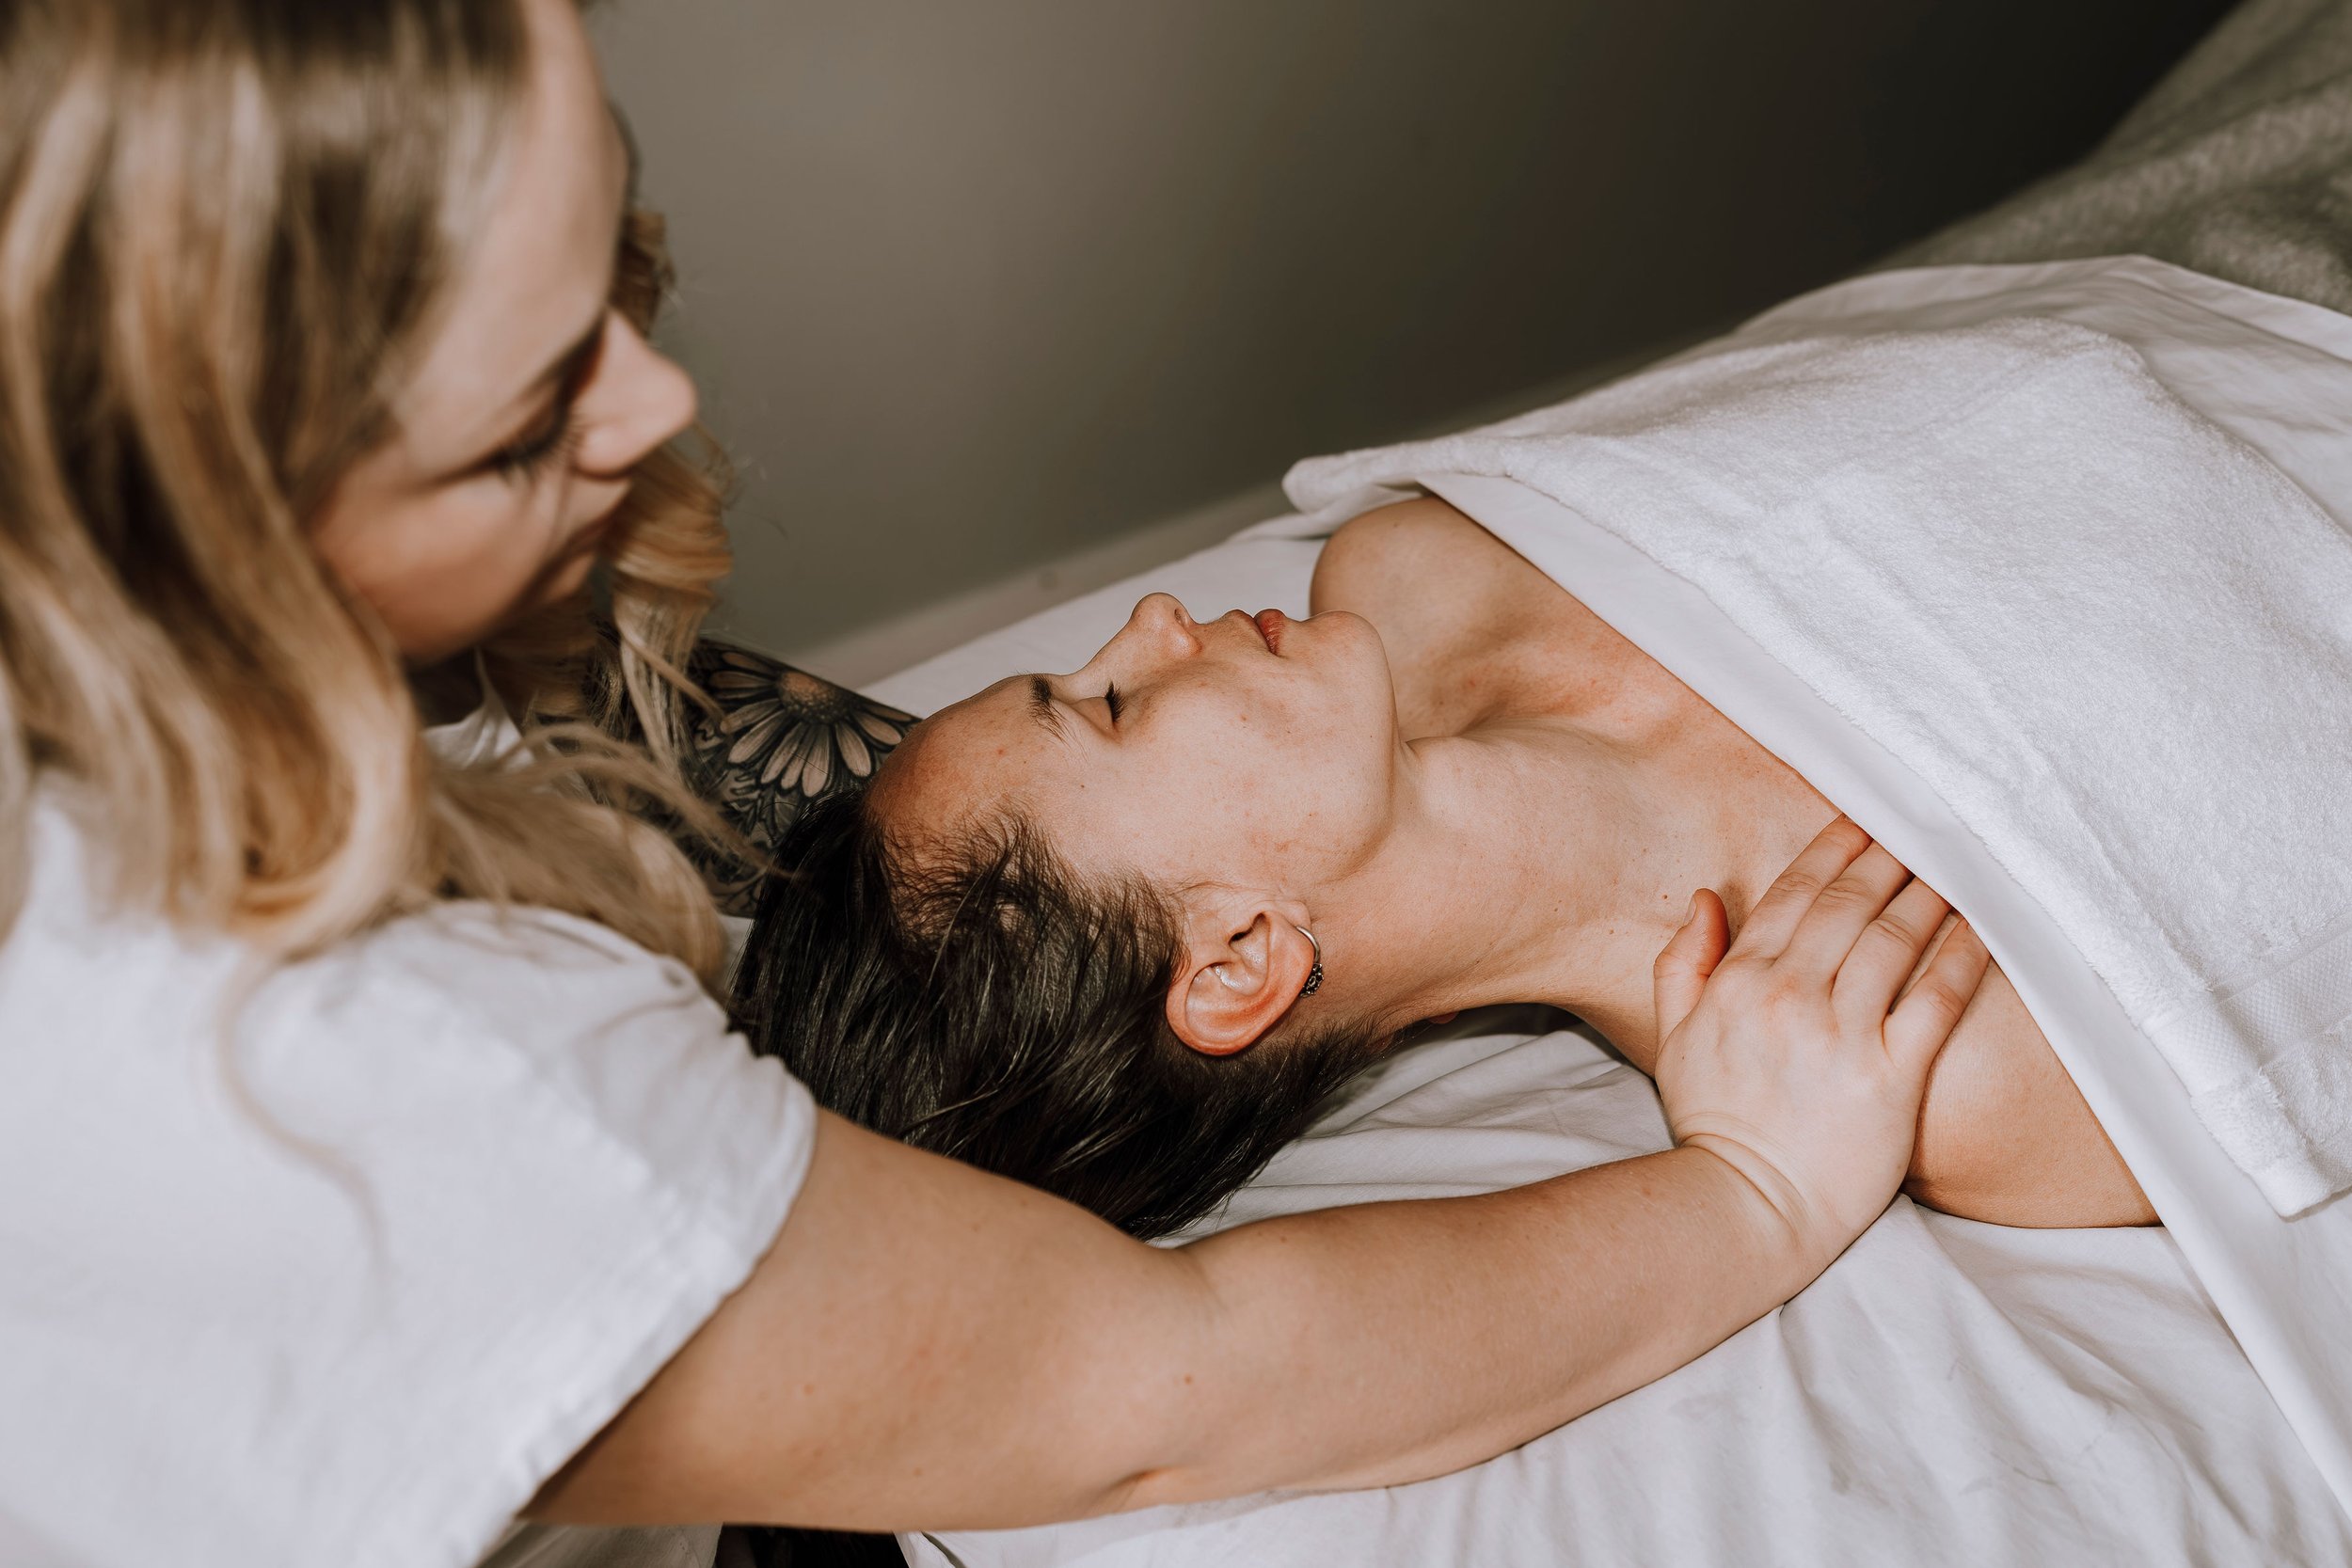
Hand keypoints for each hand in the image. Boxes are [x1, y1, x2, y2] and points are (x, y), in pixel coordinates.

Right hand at [1650, 818, 1990, 1272]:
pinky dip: (1960, 957)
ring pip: (1894, 940)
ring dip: (1928, 894)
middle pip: (1849, 906)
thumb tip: (1704, 897)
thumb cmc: (1713, 1126)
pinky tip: (1979, 929)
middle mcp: (1790, 996)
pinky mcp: (1890, 1076)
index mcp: (1739, 983)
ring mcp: (1841, 1034)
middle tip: (1922, 825)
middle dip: (1887, 857)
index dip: (1831, 851)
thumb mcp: (1671, 1039)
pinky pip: (1934, 1000)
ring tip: (1955, 865)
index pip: (1792, 896)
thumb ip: (1681, 965)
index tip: (1862, 821)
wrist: (1745, 1206)